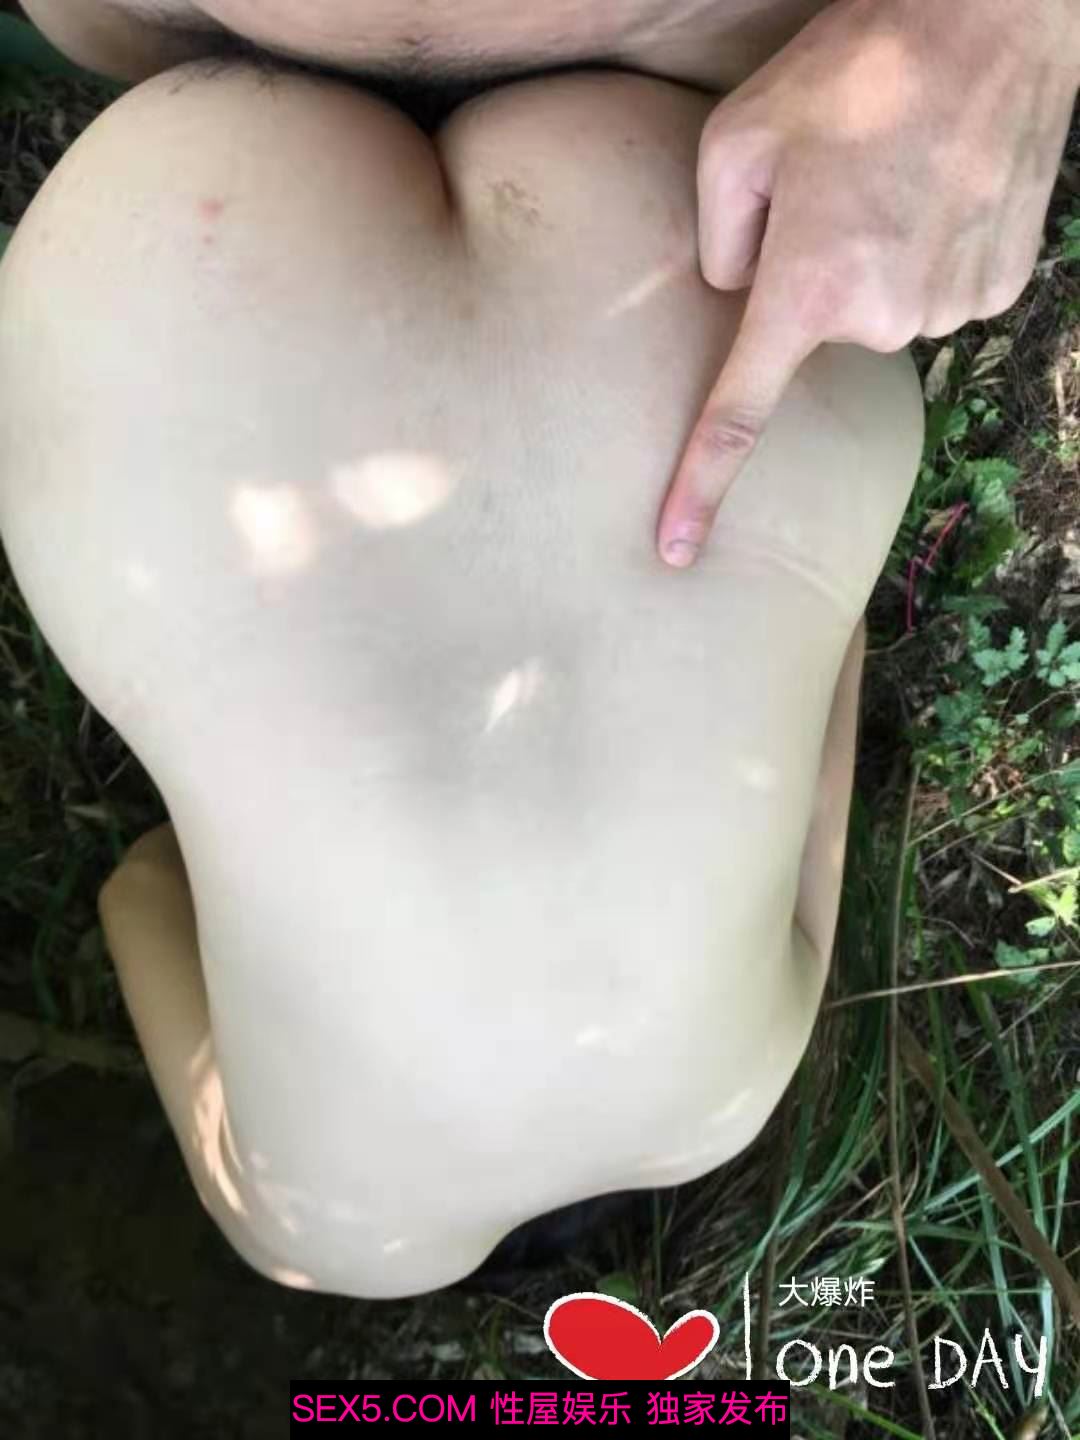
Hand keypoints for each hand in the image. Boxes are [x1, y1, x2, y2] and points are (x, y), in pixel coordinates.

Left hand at [657, 0, 1078, 567]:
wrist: (996, 15)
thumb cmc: (854, 65)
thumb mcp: (736, 137)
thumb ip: (713, 239)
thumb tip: (732, 294)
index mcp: (806, 288)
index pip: (740, 417)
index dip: (701, 488)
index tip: (675, 550)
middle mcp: (884, 317)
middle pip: (819, 333)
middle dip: (812, 275)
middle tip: (838, 188)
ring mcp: (952, 306)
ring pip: (882, 314)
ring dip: (875, 260)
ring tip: (895, 175)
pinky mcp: (1000, 288)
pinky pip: (937, 295)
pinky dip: (928, 254)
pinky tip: (938, 189)